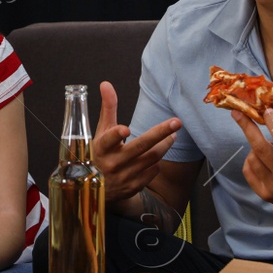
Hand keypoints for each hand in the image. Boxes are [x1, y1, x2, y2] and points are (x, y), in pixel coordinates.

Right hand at [92, 81, 181, 202]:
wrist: (96, 188)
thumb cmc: (100, 153)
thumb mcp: (100, 132)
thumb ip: (107, 108)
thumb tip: (106, 84)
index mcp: (101, 148)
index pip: (108, 140)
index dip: (116, 135)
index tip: (126, 129)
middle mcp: (112, 163)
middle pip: (140, 147)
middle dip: (160, 133)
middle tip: (176, 122)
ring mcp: (124, 177)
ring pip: (152, 158)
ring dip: (164, 145)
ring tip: (172, 135)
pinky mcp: (133, 187)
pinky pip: (153, 171)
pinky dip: (157, 161)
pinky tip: (156, 154)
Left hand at [233, 109, 272, 207]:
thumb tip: (271, 112)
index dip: (271, 121)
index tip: (265, 110)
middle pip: (260, 147)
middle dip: (247, 127)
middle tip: (238, 113)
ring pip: (252, 158)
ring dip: (255, 146)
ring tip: (267, 145)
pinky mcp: (265, 194)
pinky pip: (248, 171)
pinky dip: (251, 160)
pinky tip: (259, 157)